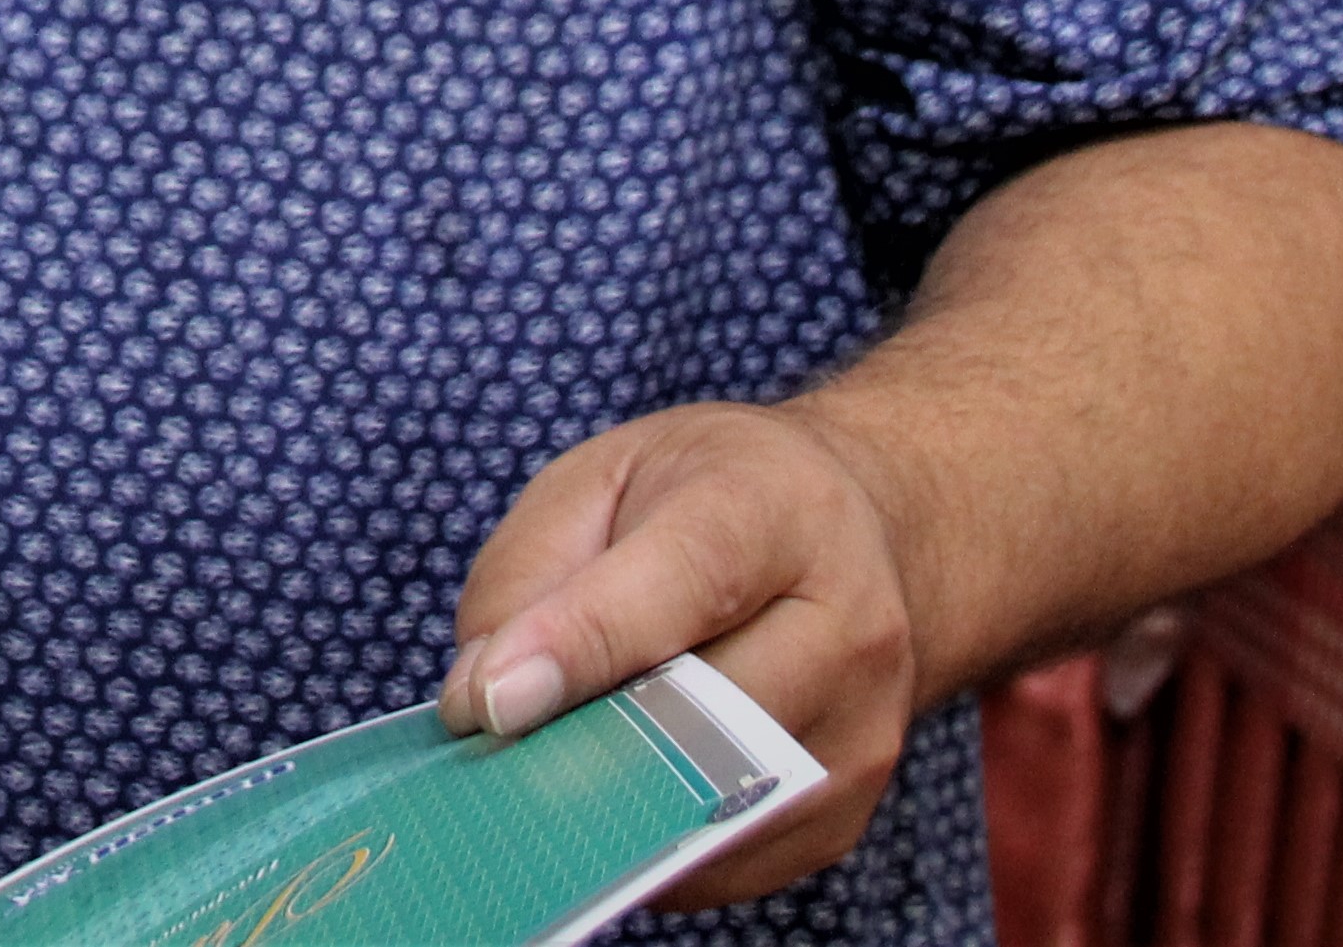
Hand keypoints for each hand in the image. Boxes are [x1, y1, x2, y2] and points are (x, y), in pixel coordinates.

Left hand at [437, 402, 918, 907]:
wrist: (844, 534)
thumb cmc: (700, 497)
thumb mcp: (598, 481)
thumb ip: (528, 575)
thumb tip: (483, 703)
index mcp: (777, 509)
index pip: (685, 582)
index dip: (580, 645)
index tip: (492, 700)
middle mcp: (847, 625)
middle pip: (700, 715)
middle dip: (578, 739)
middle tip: (495, 742)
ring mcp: (858, 734)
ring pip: (705, 805)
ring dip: (602, 802)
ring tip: (542, 764)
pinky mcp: (843, 819)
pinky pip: (719, 861)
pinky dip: (643, 841)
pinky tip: (610, 789)